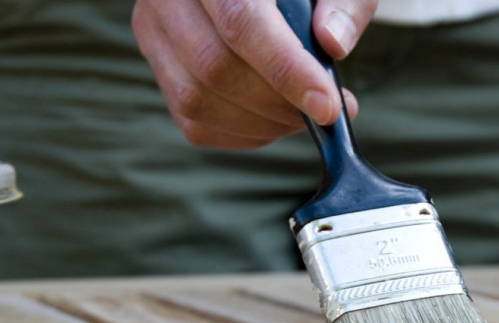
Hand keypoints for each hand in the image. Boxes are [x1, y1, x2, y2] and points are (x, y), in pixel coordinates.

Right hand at [133, 0, 376, 148]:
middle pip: (215, 68)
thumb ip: (343, 4)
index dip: (285, 70)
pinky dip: (245, 134)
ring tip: (303, 113)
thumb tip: (332, 44)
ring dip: (263, 124)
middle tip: (325, 111)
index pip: (240, 22)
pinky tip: (276, 118)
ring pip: (198, 101)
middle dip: (279, 104)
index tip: (327, 106)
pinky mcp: (160, 69)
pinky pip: (196, 123)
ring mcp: (155, 33)